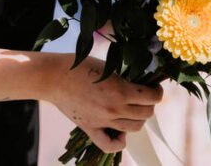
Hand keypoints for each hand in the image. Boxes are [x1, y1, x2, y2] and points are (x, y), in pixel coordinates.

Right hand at [46, 55, 162, 152]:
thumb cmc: (78, 66)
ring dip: (137, 118)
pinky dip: (120, 141)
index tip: (154, 87)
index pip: (152, 97)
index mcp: (120, 90)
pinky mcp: (91, 128)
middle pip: (146, 114)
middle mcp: (114, 108)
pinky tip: (120, 131)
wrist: (53, 77)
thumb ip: (124, 79)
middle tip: (143, 96)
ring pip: (134, 128)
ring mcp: (103, 121)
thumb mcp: (107, 66)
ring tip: (131, 109)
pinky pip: (111, 145)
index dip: (157, 92)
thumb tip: (140, 86)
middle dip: (149, 104)